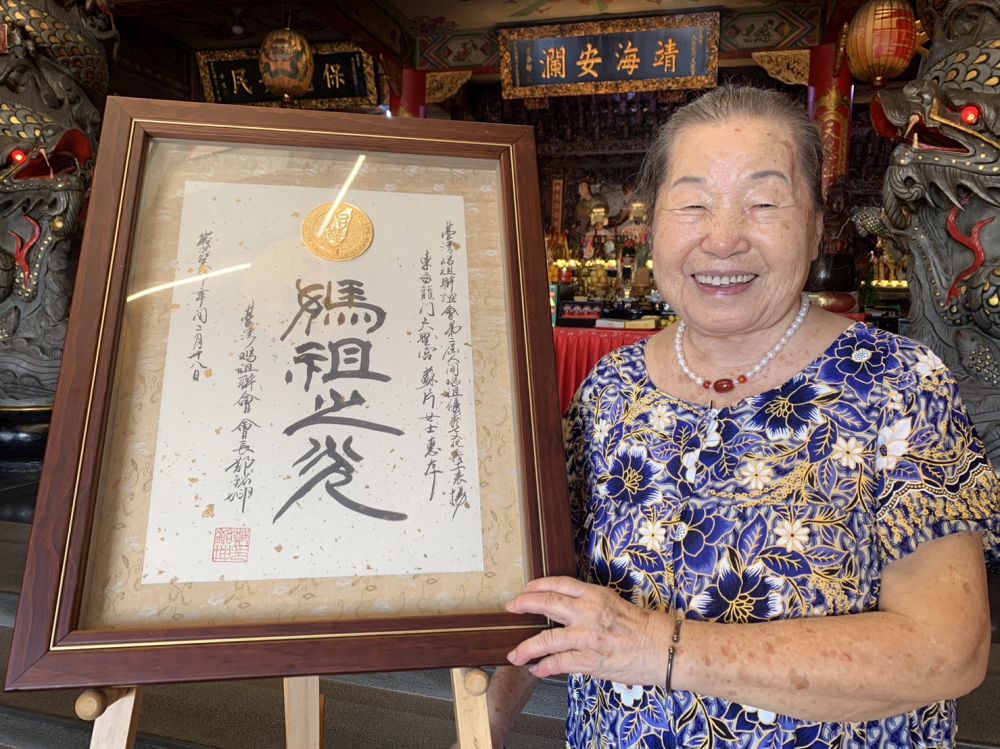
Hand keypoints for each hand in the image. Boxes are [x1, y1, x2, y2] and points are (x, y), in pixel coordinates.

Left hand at [505, 576, 669, 685]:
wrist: (661, 648)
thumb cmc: (641, 627)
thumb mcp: (613, 603)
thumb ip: (589, 604)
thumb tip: (564, 609)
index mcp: (595, 595)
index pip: (560, 584)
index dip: (538, 585)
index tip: (526, 589)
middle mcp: (588, 612)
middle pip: (547, 603)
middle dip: (524, 604)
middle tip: (512, 607)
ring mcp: (588, 636)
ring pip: (547, 638)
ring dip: (527, 647)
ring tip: (515, 654)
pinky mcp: (590, 660)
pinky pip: (560, 663)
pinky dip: (545, 667)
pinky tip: (537, 670)